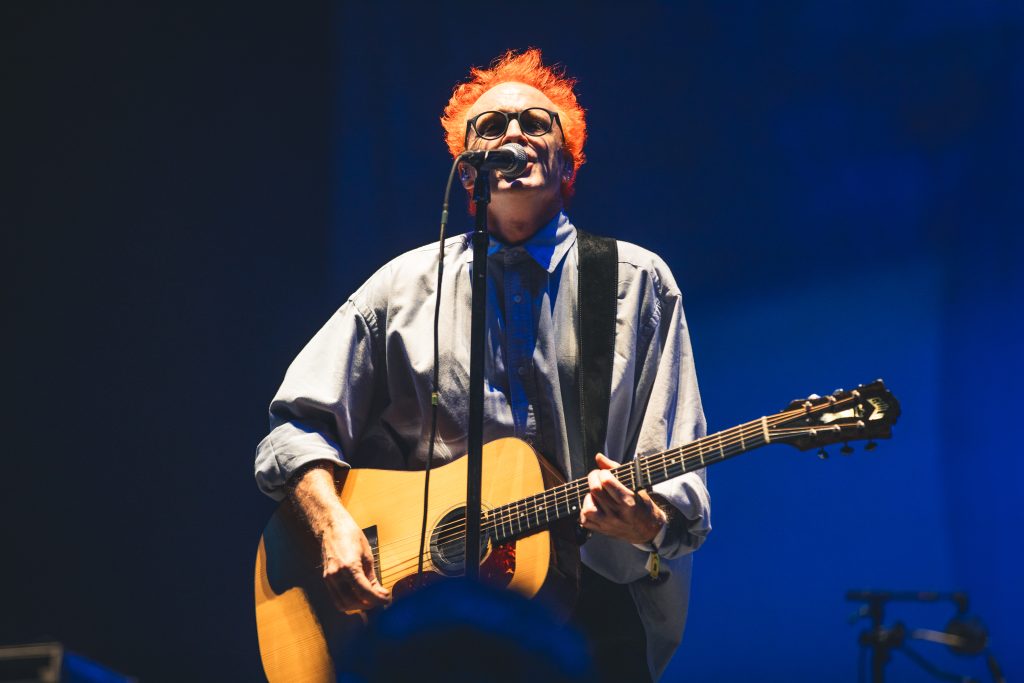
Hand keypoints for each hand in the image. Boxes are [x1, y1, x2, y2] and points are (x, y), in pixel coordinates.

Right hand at [291, 464, 390, 611]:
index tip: (388, 598)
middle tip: (381, 599)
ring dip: (359, 606)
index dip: (378, 599)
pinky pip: (337, 599)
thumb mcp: (367, 555)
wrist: (330, 526)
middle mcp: (336, 575)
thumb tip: (380, 593)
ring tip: (371, 599)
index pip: (365, 593)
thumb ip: (372, 577)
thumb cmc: (350, 535)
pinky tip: (359, 597)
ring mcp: (329, 579)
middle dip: (370, 604)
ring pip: (344, 605)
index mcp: (349, 566)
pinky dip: (349, 603)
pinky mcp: (326, 580)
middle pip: (354, 602)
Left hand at [579, 453, 667, 544]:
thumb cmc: (642, 504)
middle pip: (595, 490)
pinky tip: (594, 505)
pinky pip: (585, 520)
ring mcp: (608, 524)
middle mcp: (617, 513)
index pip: (606, 481)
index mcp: (628, 501)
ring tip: (597, 495)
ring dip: (589, 497)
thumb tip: (598, 457)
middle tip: (598, 478)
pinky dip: (585, 511)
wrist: (648, 530)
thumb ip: (615, 469)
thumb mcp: (636, 485)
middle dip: (593, 478)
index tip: (605, 473)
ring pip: (587, 507)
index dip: (603, 472)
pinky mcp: (602, 531)